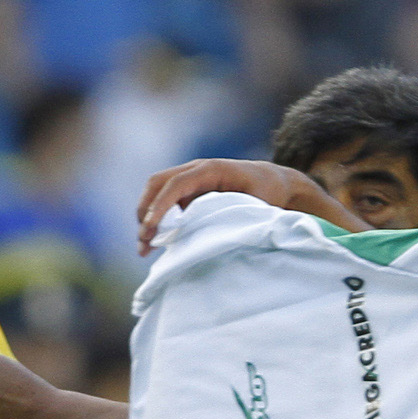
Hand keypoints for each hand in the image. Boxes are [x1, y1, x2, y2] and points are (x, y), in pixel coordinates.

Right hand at [137, 159, 351, 254]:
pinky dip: (155, 222)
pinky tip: (152, 245)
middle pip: (157, 183)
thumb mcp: (259, 203)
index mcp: (210, 169)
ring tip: (144, 248)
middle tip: (144, 239)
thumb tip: (218, 239)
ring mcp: (189, 181)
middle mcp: (195, 170)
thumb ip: (238, 216)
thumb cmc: (268, 191)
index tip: (150, 227)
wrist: (274, 180)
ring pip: (156, 193)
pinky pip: (164, 203)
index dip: (161, 204)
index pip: (176, 183)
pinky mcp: (188, 193)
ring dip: (146, 218)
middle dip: (146, 210)